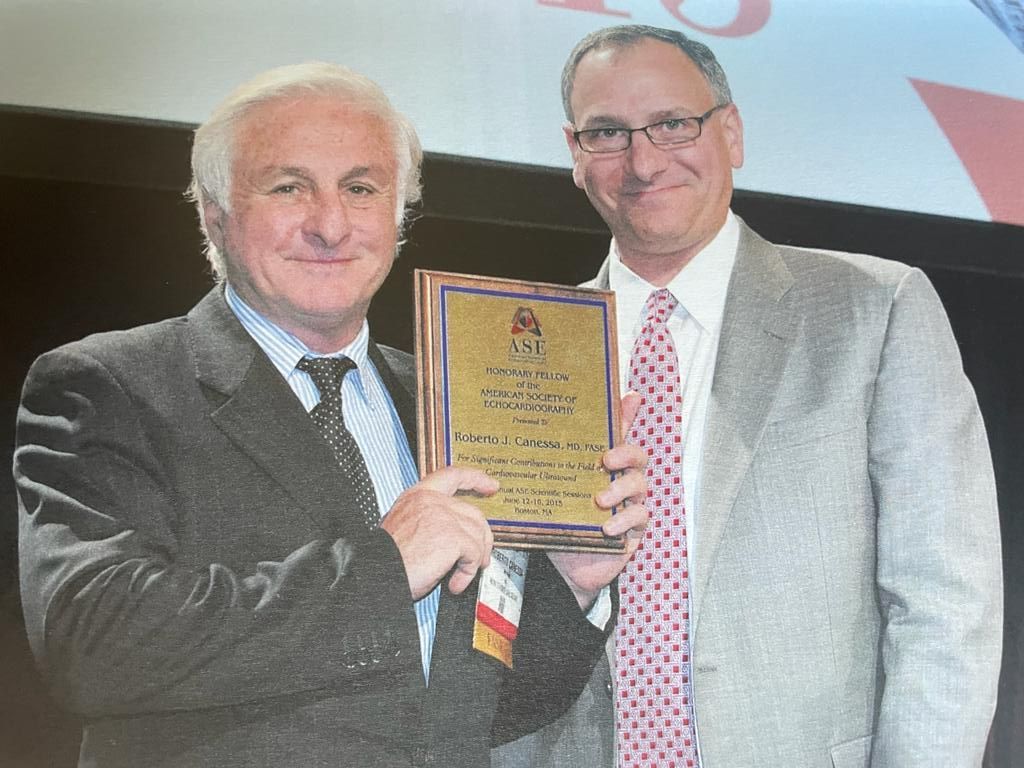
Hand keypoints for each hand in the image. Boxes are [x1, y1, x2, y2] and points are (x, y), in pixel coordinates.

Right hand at [380, 467, 497, 599]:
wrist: (375, 574)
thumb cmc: (385, 560)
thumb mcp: (404, 528)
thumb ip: (428, 521)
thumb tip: (455, 534)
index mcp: (417, 496)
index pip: (452, 475)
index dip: (475, 479)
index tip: (490, 485)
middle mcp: (430, 501)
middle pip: (473, 512)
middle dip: (482, 538)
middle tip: (479, 558)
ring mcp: (443, 516)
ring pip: (477, 535)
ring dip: (472, 560)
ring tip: (459, 576)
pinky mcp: (452, 536)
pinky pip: (474, 553)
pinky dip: (467, 573)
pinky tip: (454, 583)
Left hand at [548, 392, 648, 609]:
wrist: (563, 566)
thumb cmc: (562, 522)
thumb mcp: (553, 490)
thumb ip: (553, 466)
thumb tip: (538, 430)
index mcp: (604, 466)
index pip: (620, 434)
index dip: (629, 414)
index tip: (631, 398)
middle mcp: (621, 479)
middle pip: (638, 456)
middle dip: (626, 453)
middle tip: (605, 460)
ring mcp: (630, 503)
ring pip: (640, 485)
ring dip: (621, 489)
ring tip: (599, 500)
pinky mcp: (633, 529)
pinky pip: (640, 517)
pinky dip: (624, 520)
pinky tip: (607, 527)